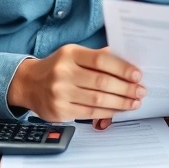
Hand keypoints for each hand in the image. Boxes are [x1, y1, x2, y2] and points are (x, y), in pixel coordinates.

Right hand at [8, 45, 145, 122]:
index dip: (122, 68)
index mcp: (69, 54)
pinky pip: (89, 113)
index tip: (137, 75)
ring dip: (121, 103)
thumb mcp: (74, 54)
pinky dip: (107, 112)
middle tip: (140, 91)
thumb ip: (97, 57)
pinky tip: (117, 110)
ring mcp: (59, 93)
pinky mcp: (59, 111)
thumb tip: (127, 61)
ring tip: (134, 102)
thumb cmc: (57, 67)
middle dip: (126, 89)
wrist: (28, 84)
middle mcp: (63, 73)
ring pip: (97, 100)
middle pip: (102, 82)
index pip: (101, 60)